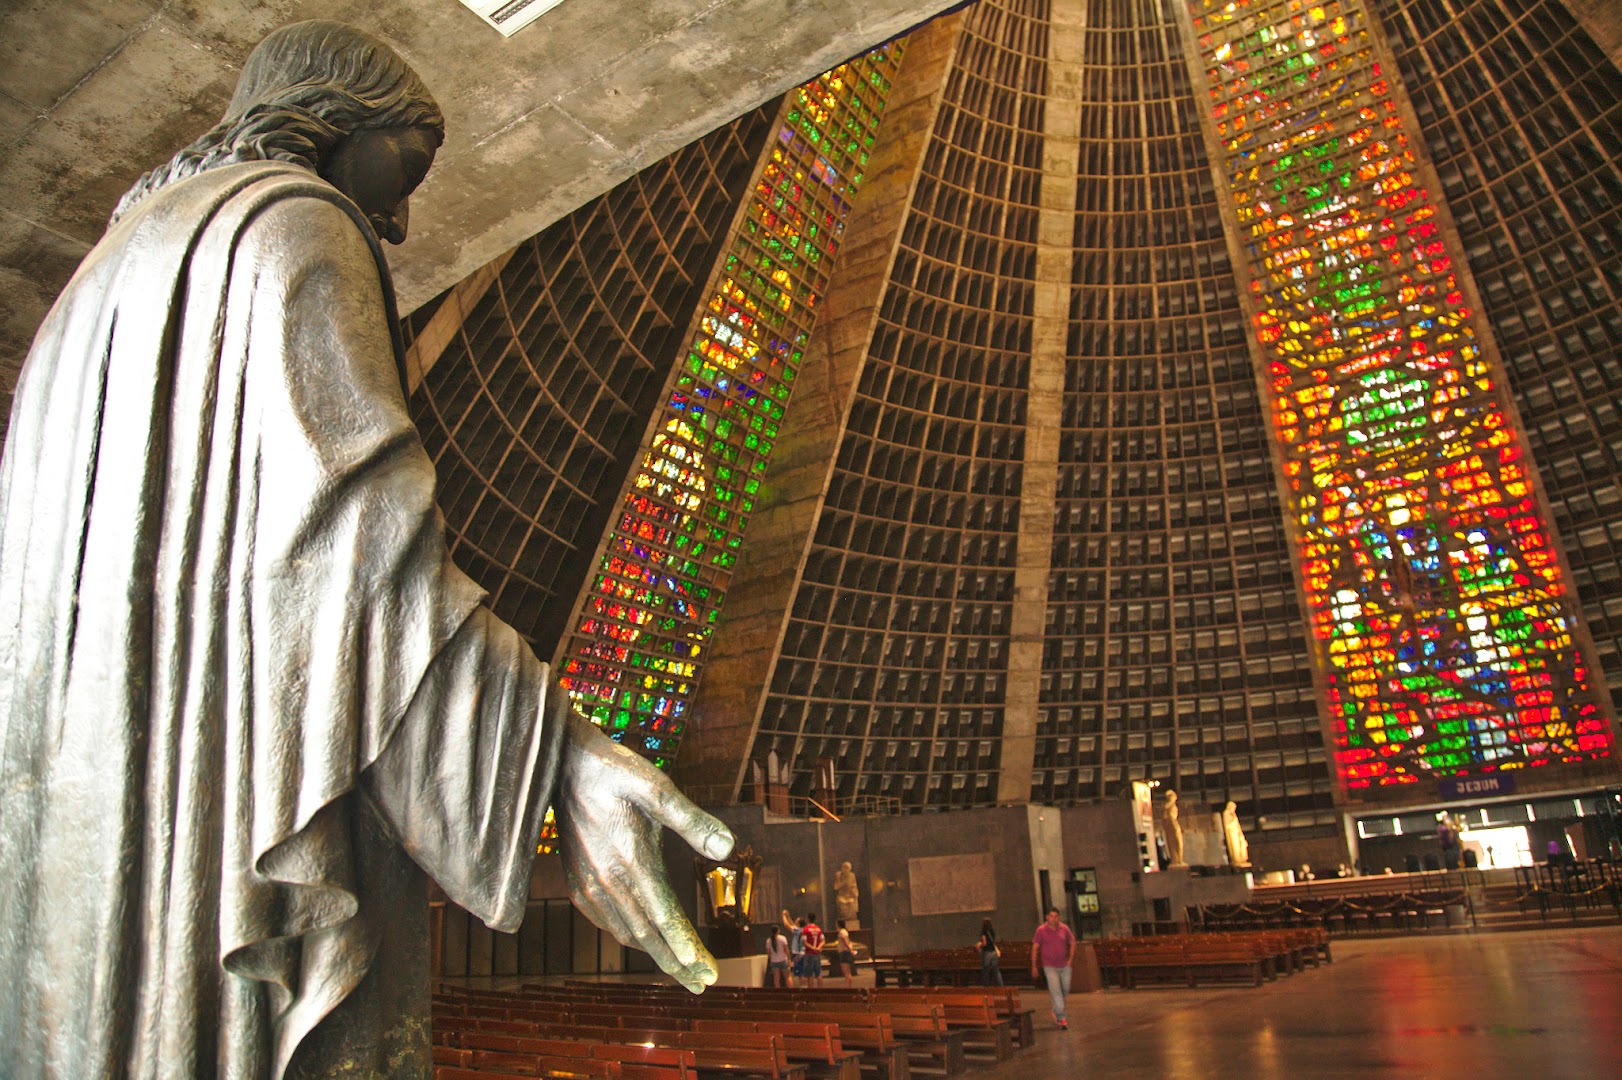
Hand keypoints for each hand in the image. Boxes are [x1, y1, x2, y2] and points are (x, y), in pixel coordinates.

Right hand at [554, 714, 734, 991]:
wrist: (560, 765)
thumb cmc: (615, 771)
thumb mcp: (657, 787)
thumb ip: (691, 820)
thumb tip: (728, 848)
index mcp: (631, 860)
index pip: (664, 918)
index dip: (686, 948)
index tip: (708, 972)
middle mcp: (608, 880)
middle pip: (647, 936)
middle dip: (677, 964)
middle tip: (704, 984)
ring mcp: (589, 885)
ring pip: (626, 933)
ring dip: (655, 954)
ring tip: (681, 968)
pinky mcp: (578, 883)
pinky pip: (606, 922)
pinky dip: (629, 936)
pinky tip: (643, 937)